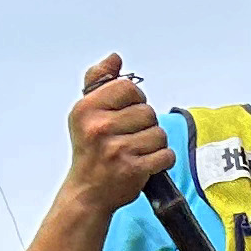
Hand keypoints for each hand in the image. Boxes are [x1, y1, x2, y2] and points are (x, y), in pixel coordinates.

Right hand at [63, 52, 171, 216]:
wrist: (87, 192)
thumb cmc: (90, 151)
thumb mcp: (85, 114)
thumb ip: (99, 82)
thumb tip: (115, 57)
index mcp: (86, 109)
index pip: (129, 88)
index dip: (134, 100)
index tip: (125, 114)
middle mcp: (99, 127)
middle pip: (148, 111)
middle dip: (145, 125)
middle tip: (129, 138)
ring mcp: (116, 149)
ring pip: (159, 134)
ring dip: (154, 144)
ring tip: (136, 152)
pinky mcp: (133, 169)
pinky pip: (166, 155)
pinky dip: (161, 161)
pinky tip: (146, 164)